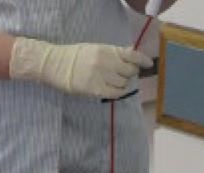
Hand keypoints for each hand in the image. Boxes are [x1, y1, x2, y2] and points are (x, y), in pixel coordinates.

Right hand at [9, 37, 152, 98]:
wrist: (55, 65)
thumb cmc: (75, 56)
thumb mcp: (96, 49)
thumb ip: (113, 53)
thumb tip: (131, 54)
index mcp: (107, 50)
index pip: (132, 55)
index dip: (142, 60)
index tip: (148, 64)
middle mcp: (107, 63)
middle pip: (129, 71)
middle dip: (128, 73)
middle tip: (121, 74)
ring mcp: (101, 77)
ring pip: (123, 83)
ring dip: (121, 83)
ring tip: (111, 82)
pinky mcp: (96, 90)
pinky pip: (115, 93)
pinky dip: (117, 92)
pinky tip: (111, 90)